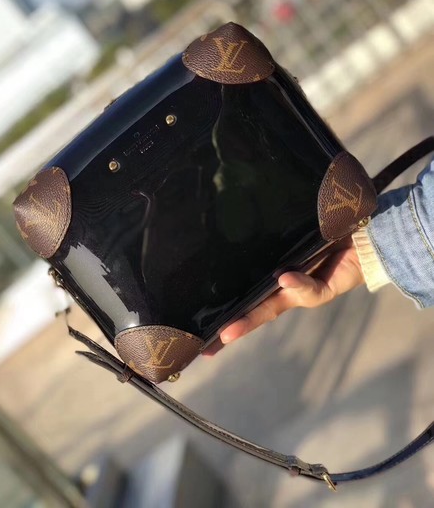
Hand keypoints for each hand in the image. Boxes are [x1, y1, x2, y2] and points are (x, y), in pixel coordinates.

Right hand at [215, 238, 364, 346]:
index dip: (230, 313)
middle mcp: (287, 288)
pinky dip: (297, 284)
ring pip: (275, 308)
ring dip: (252, 318)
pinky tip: (283, 279)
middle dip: (235, 327)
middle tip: (210, 343)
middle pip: (256, 311)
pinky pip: (310, 289)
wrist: (367, 234)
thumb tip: (244, 231)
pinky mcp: (327, 288)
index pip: (249, 297)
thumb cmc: (328, 232)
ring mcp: (305, 291)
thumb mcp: (297, 235)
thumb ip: (274, 239)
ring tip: (229, 329)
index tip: (206, 335)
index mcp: (278, 278)